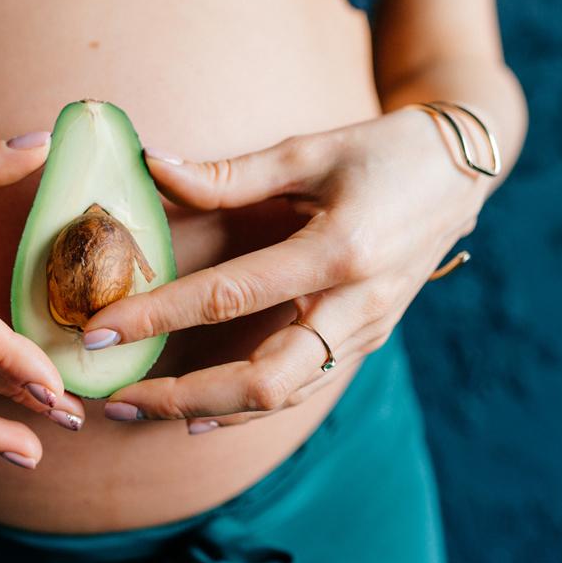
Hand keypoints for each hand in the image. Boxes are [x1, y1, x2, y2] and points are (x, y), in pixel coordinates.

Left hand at [82, 106, 490, 433]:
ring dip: (206, 411)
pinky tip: (198, 411)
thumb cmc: (385, 151)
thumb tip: (151, 166)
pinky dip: (245, 408)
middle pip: (261, 383)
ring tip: (141, 408)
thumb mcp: (309, 150)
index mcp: (339, 252)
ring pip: (280, 400)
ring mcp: (364, 332)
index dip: (159, 315)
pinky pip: (299, 390)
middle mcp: (355, 307)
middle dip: (181, 398)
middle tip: (116, 397)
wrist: (461, 173)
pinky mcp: (364, 341)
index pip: (230, 296)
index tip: (101, 328)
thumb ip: (229, 174)